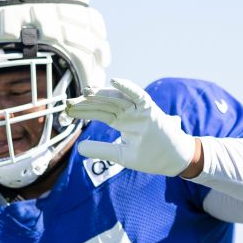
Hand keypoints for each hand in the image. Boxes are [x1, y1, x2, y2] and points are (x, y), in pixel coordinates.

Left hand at [67, 78, 199, 176]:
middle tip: (69, 101)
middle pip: (105, 104)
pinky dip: (129, 88)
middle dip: (87, 102)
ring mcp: (140, 110)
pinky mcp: (151, 110)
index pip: (99, 112)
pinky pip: (139, 96)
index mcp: (121, 121)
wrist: (175, 160)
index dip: (84, 111)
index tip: (68, 110)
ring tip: (86, 91)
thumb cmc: (150, 156)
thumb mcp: (121, 156)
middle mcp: (129, 113)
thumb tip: (79, 148)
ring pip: (118, 99)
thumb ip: (102, 150)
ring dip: (103, 94)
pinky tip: (115, 81)